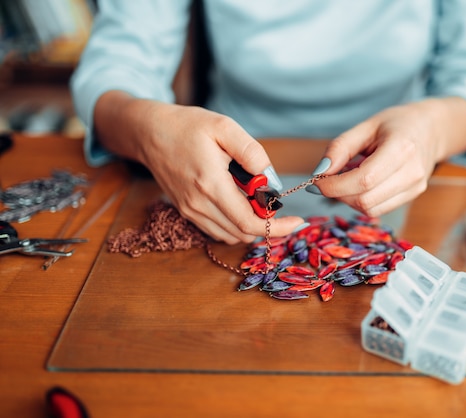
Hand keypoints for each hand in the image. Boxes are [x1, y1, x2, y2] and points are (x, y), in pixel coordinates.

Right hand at [94, 92, 305, 243]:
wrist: (148, 131)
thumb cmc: (186, 125)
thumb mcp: (224, 127)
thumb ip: (253, 153)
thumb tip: (272, 180)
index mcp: (210, 185)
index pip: (249, 222)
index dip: (277, 226)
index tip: (297, 221)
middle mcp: (198, 205)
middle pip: (242, 233)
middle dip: (268, 225)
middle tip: (280, 207)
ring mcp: (190, 211)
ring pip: (230, 235)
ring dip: (251, 226)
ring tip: (260, 202)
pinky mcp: (186, 211)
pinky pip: (217, 230)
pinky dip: (235, 224)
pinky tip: (242, 203)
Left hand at [310, 98, 465, 215]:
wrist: (430, 129)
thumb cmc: (396, 124)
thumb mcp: (365, 126)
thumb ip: (340, 148)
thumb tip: (320, 172)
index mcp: (401, 148)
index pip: (363, 180)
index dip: (335, 185)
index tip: (317, 180)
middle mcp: (412, 172)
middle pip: (365, 199)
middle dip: (338, 194)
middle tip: (327, 180)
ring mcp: (415, 187)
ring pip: (371, 209)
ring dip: (349, 199)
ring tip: (346, 178)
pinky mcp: (413, 196)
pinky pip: (379, 208)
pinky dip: (361, 201)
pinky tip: (359, 184)